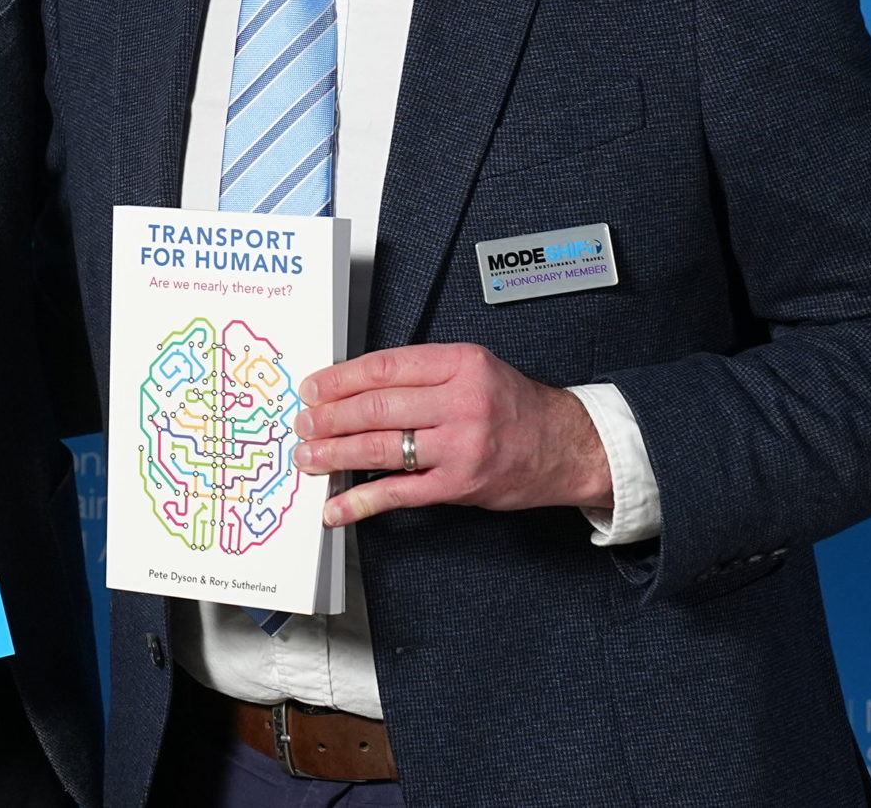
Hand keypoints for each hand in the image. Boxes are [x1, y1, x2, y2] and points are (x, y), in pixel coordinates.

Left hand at [293, 342, 611, 525]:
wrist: (567, 446)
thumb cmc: (512, 406)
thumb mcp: (472, 370)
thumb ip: (421, 375)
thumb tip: (353, 388)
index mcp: (460, 364)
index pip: (384, 367)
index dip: (340, 379)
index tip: (312, 388)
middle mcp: (461, 401)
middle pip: (377, 406)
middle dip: (330, 416)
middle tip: (302, 423)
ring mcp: (461, 446)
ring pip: (381, 447)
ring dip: (335, 453)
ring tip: (307, 456)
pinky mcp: (460, 485)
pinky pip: (399, 492)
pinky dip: (360, 501)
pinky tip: (336, 507)